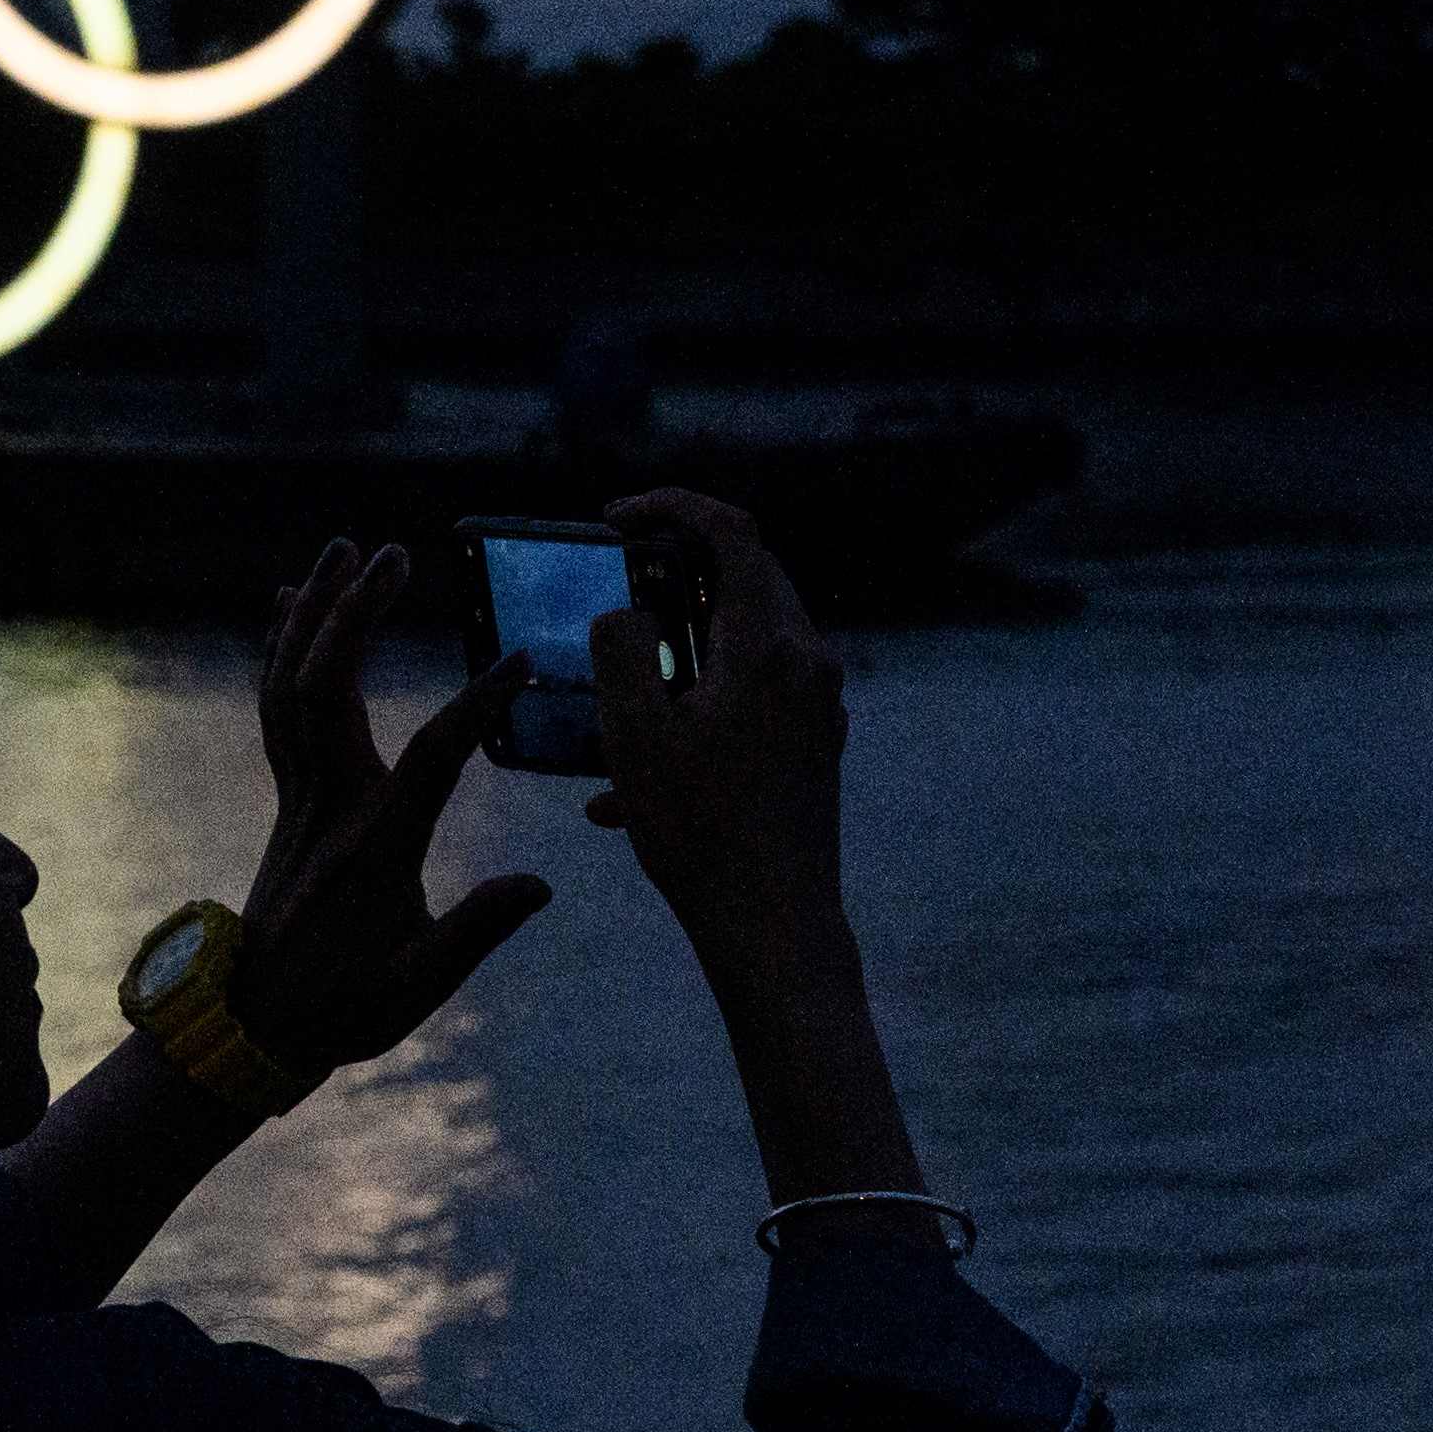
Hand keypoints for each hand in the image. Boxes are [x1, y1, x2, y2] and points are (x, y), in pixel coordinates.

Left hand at [231, 539, 551, 1074]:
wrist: (252, 1025)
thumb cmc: (344, 1010)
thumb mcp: (419, 986)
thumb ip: (478, 931)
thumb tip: (543, 884)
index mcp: (375, 846)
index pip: (433, 756)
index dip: (478, 704)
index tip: (522, 660)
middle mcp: (327, 806)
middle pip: (332, 690)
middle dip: (358, 614)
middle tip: (395, 552)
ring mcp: (300, 797)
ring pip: (293, 686)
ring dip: (316, 612)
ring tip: (345, 548)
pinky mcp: (288, 798)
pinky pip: (277, 706)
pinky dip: (282, 648)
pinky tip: (291, 603)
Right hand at [584, 490, 852, 987]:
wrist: (773, 925)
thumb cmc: (700, 831)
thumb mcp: (632, 732)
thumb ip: (621, 648)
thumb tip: (626, 614)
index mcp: (766, 645)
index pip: (731, 531)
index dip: (672, 506)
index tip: (617, 517)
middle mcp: (806, 663)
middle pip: (745, 577)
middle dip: (672, 570)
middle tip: (615, 585)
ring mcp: (818, 705)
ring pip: (743, 640)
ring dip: (678, 647)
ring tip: (616, 696)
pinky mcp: (814, 744)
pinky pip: (752, 695)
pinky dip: (696, 704)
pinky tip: (631, 781)